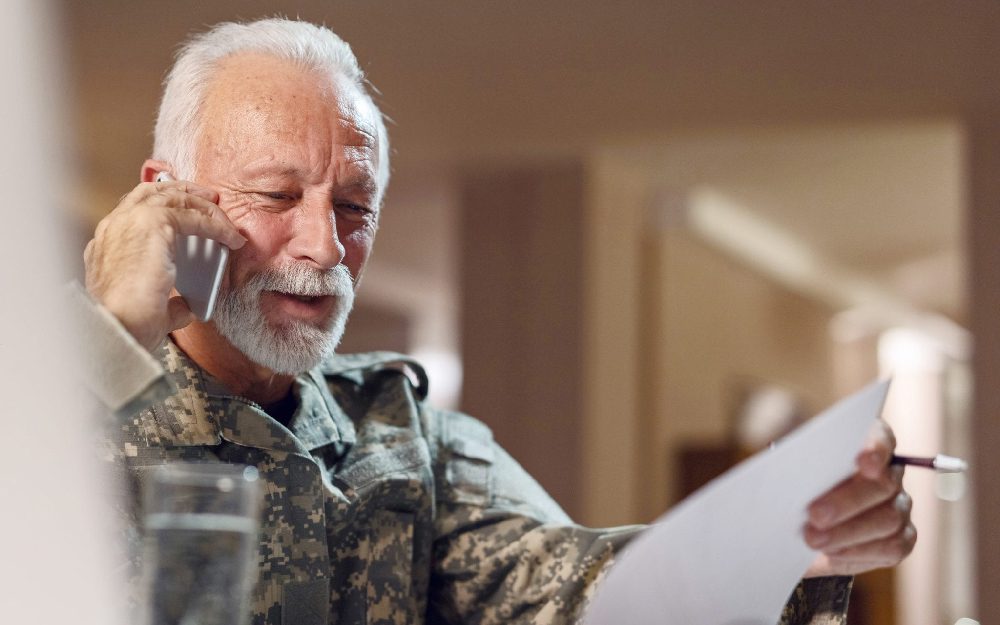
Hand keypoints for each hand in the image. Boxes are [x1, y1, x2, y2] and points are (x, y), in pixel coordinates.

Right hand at [84, 179, 245, 350]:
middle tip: (207, 199)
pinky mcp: (152, 222)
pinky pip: (193, 216)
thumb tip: (188, 307)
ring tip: (223, 214)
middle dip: (181, 192)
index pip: (131, 213)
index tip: (182, 212)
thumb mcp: (147, 308)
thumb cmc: (128, 323)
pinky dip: (217, 225)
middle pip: (150, 193)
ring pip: (174, 199)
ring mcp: (130, 220)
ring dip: (203, 206)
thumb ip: (169, 303)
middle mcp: (113, 227)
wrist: (119, 322)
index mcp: (105, 245)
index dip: (159, 207)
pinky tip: (232, 238)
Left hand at [802, 419, 916, 576]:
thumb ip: (795, 461)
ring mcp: (899, 504)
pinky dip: (858, 552)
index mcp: (866, 441)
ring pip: (888, 519)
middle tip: (815, 515)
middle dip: (847, 502)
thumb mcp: (788, 463)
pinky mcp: (900, 537)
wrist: (796, 515)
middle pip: (883, 484)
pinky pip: (891, 547)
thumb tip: (788, 469)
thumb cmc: (794, 478)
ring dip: (847, 532)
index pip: (880, 437)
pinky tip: (832, 553)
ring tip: (812, 539)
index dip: (874, 449)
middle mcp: (890, 471)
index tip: (863, 463)